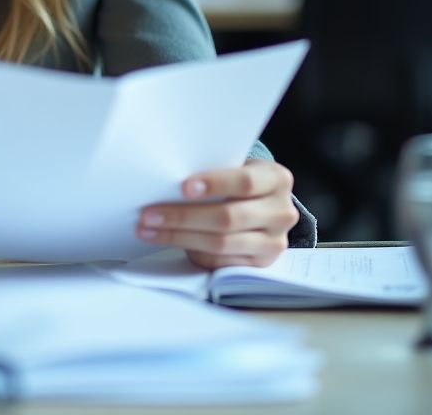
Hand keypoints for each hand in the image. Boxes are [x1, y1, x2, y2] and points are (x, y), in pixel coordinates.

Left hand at [136, 159, 298, 268]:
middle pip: (228, 218)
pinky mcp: (261, 264)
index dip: (214, 184)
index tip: (183, 187)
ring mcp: (273, 242)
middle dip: (184, 216)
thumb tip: (167, 179)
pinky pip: (221, 261)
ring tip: (149, 230)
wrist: (265, 203)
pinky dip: (193, 251)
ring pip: (221, 243)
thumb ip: (214, 170)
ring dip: (179, 236)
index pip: (245, 182)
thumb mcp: (236, 166)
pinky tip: (170, 241)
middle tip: (149, 214)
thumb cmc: (239, 178)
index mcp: (276, 179)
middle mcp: (281, 212)